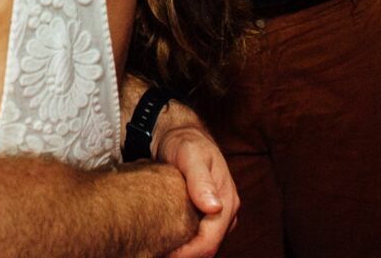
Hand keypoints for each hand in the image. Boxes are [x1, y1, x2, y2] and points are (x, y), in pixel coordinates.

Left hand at [158, 125, 236, 257]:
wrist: (179, 134)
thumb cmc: (184, 142)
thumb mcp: (190, 154)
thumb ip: (201, 179)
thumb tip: (214, 207)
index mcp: (227, 200)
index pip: (210, 241)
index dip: (187, 254)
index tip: (163, 256)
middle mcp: (226, 211)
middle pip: (208, 248)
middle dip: (184, 256)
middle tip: (154, 254)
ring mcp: (217, 215)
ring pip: (204, 245)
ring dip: (184, 253)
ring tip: (157, 250)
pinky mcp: (206, 215)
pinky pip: (198, 237)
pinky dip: (183, 244)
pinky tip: (164, 242)